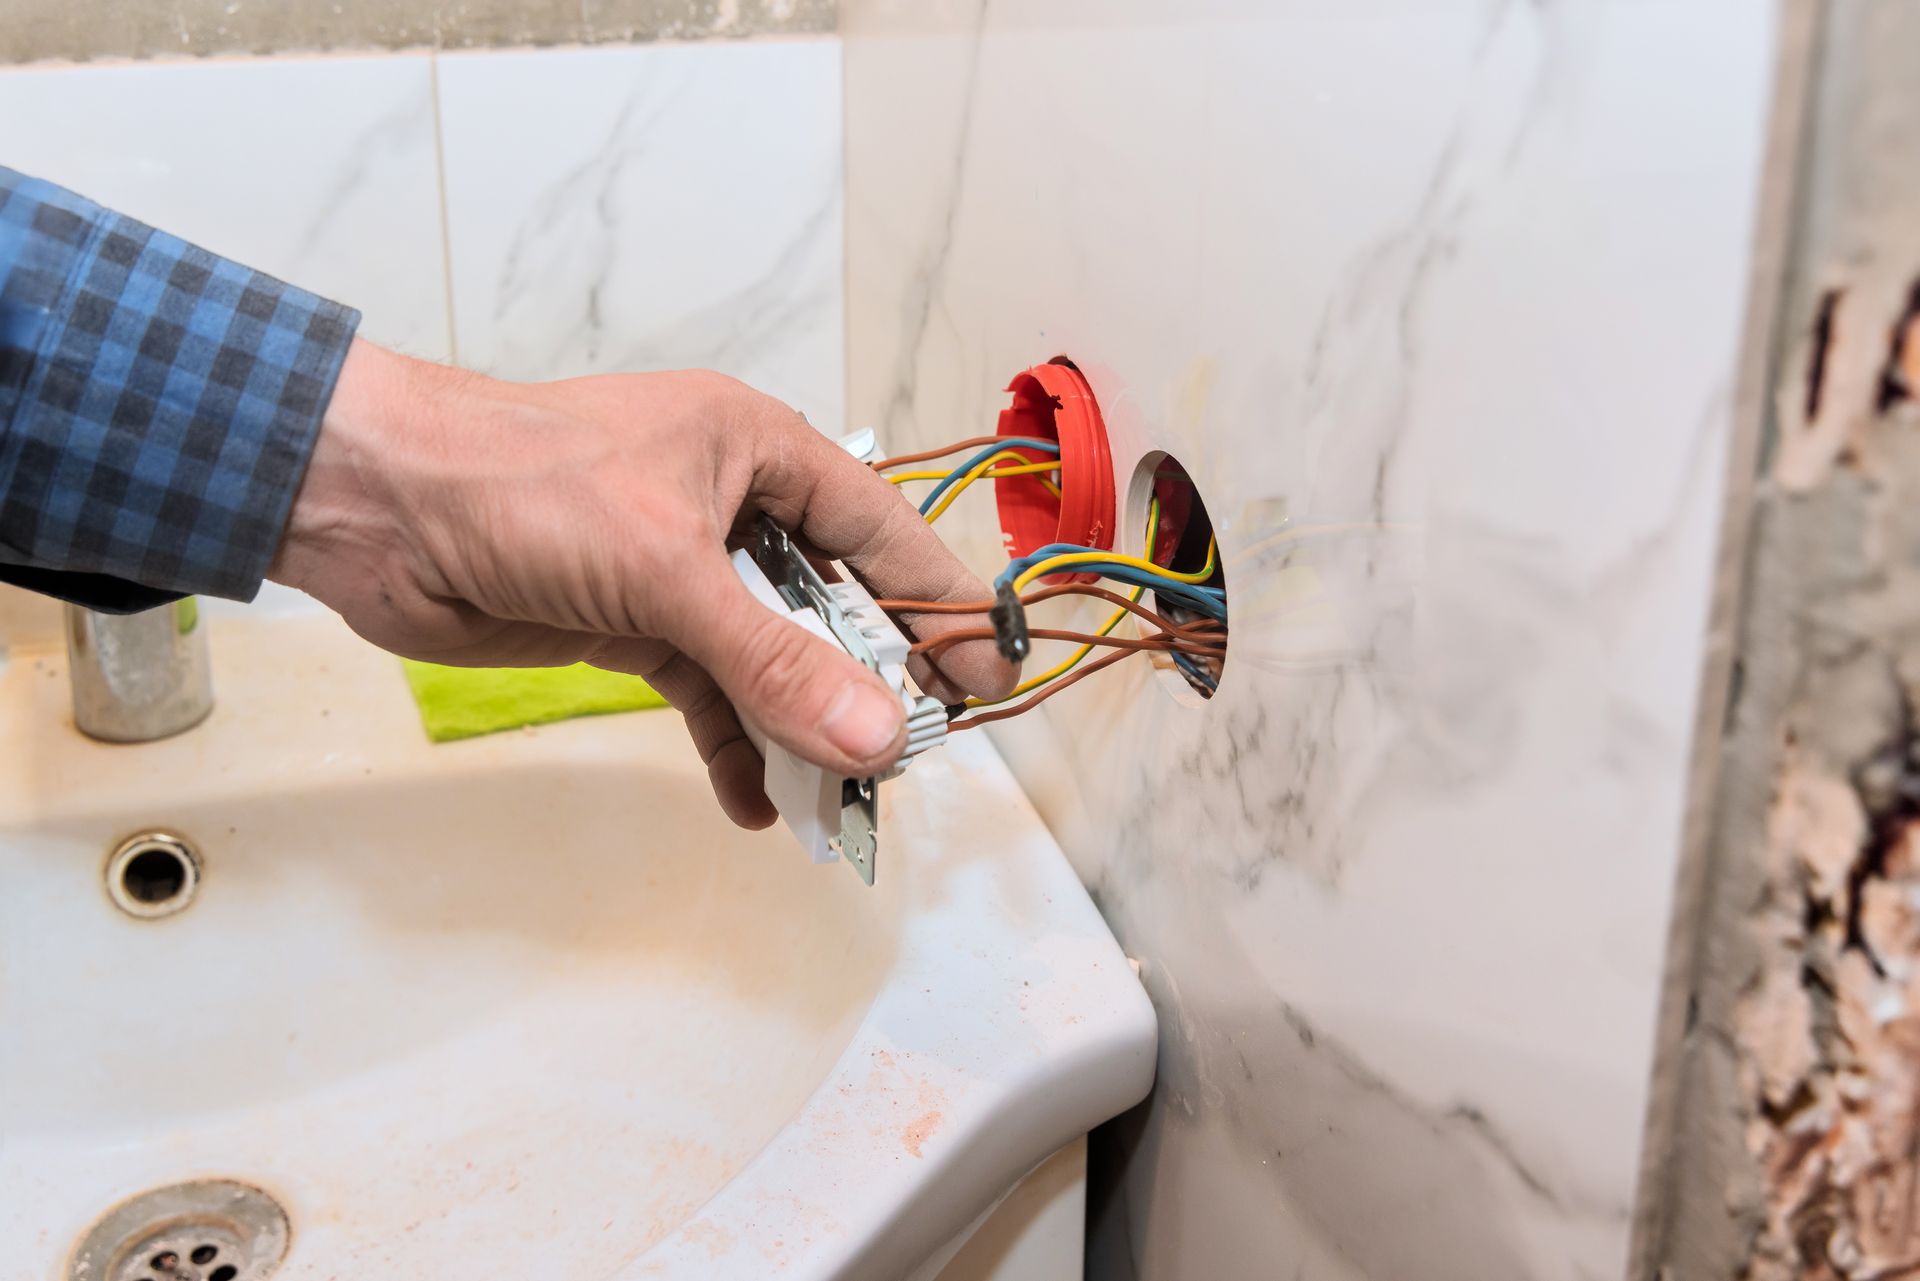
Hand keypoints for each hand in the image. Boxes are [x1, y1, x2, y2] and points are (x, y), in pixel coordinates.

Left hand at [270, 340, 1015, 826]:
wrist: (373, 507)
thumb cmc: (520, 485)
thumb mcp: (666, 571)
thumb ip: (773, 660)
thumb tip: (874, 737)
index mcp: (759, 452)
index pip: (880, 534)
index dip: (939, 605)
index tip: (987, 680)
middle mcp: (729, 508)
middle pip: (831, 605)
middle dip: (868, 685)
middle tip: (912, 757)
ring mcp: (680, 571)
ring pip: (770, 660)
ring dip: (799, 730)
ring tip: (835, 801)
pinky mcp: (630, 624)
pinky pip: (707, 693)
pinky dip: (731, 747)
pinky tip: (750, 803)